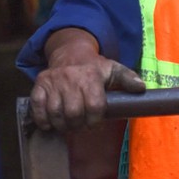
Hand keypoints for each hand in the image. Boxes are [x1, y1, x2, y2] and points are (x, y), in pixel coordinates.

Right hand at [29, 56, 145, 130]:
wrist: (69, 53)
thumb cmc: (94, 67)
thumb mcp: (113, 69)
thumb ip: (128, 79)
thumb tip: (141, 88)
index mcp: (91, 77)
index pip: (94, 106)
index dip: (95, 120)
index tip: (95, 122)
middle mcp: (71, 79)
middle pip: (74, 113)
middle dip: (78, 125)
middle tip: (80, 125)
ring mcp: (53, 82)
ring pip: (55, 112)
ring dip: (62, 125)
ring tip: (68, 125)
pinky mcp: (40, 85)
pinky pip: (37, 107)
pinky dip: (42, 119)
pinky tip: (50, 123)